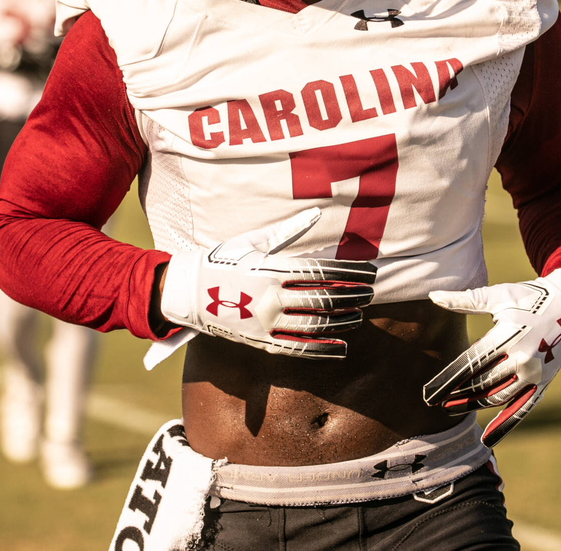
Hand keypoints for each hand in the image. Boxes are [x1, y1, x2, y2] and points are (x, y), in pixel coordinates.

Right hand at [159, 208, 376, 358]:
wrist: (189, 291)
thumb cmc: (224, 259)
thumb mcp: (254, 241)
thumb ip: (288, 230)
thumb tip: (317, 212)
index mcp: (271, 269)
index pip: (322, 271)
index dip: (351, 273)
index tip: (371, 273)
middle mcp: (271, 297)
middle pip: (323, 299)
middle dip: (353, 296)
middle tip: (371, 294)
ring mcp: (266, 322)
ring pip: (315, 325)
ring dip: (342, 322)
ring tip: (359, 316)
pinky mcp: (261, 341)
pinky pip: (298, 348)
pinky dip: (322, 349)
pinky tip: (342, 347)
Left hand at [422, 269, 560, 447]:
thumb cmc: (529, 297)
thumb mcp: (499, 296)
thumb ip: (465, 300)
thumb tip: (433, 295)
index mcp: (508, 335)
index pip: (470, 362)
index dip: (447, 380)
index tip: (428, 394)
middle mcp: (522, 357)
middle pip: (482, 383)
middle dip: (457, 395)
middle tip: (436, 403)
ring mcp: (535, 373)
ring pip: (498, 397)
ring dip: (473, 406)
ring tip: (451, 409)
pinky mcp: (544, 383)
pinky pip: (523, 409)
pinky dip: (505, 425)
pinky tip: (487, 440)